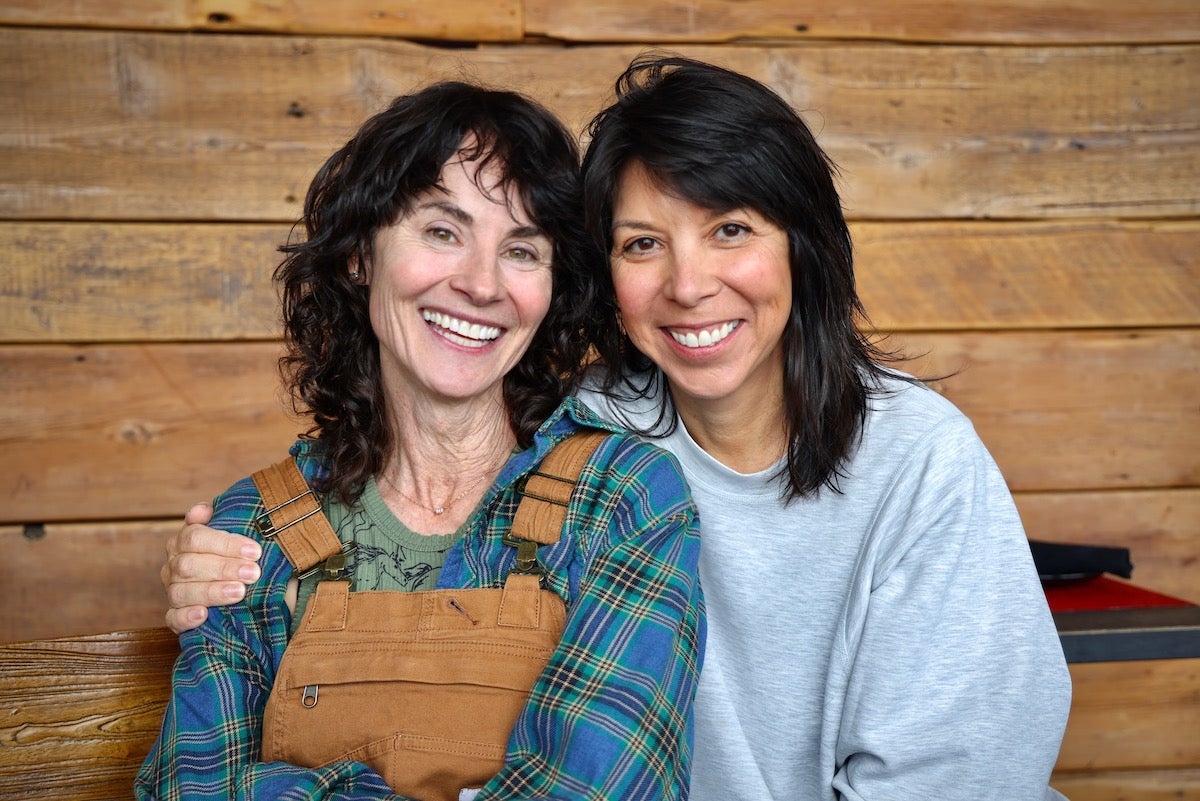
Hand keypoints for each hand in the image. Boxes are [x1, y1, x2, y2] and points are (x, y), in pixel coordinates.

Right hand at [162, 503, 262, 633]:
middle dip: (224, 568)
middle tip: (253, 573)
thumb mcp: (230, 531)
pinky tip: (203, 615)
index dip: (225, 543)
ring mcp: (172, 591)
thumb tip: (203, 510)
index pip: (195, 537)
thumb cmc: (232, 553)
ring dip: (211, 592)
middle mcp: (173, 566)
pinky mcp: (174, 616)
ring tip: (239, 592)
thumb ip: (218, 517)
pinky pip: (172, 619)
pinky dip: (186, 618)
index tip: (254, 551)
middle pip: (189, 565)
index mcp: (182, 542)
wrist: (233, 581)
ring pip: (181, 592)